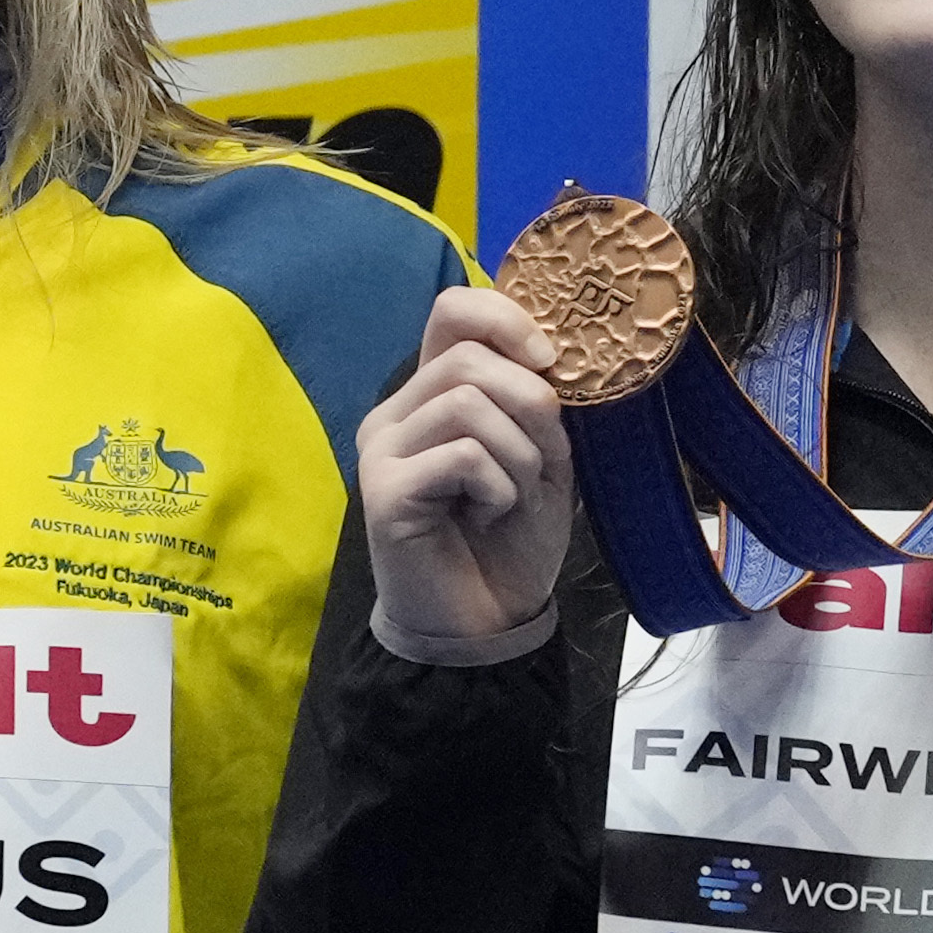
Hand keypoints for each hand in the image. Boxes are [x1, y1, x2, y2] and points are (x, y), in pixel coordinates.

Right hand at [355, 285, 572, 645]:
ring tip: (511, 496)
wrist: (487, 623)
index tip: (550, 360)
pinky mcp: (384, 491)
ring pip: (467, 402)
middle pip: (467, 357)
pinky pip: (462, 455)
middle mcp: (396, 414)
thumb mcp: (540, 456)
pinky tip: (487, 515)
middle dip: (529, 403)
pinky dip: (498, 486)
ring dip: (518, 453)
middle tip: (542, 459)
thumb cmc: (510, 540)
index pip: (452, 309)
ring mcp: (382, 451)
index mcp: (430, 395)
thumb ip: (535, 400)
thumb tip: (547, 352)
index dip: (506, 317)